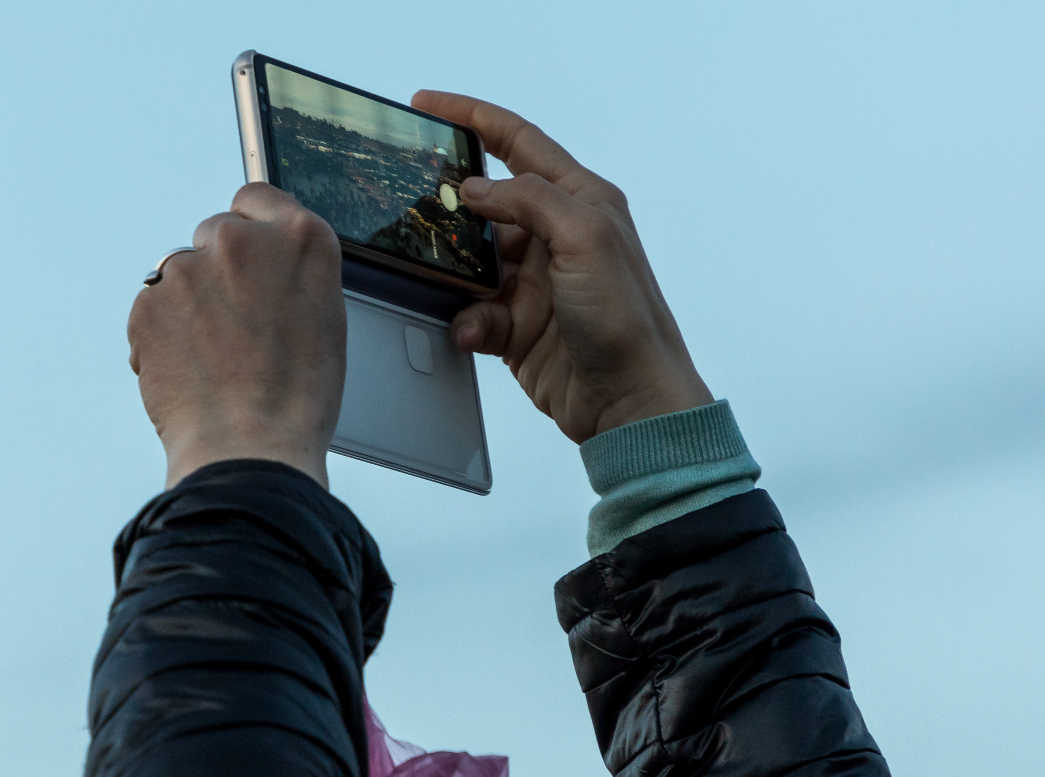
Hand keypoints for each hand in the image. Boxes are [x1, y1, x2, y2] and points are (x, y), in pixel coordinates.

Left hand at [128, 183, 345, 488]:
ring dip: (188, 305)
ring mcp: (189, 269)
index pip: (257, 198)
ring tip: (213, 359)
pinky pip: (151, 309)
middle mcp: (242, 242)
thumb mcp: (325, 320)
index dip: (250, 230)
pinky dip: (162, 335)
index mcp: (300, 240)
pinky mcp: (148, 302)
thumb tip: (266, 266)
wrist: (249, 449)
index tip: (246, 255)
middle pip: (214, 234)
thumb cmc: (296, 400)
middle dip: (217, 271)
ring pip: (179, 273)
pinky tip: (188, 370)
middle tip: (233, 326)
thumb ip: (293, 274)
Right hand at [413, 91, 713, 443]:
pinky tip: (472, 330)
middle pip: (487, 202)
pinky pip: (473, 310)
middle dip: (451, 205)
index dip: (472, 118)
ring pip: (472, 259)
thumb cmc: (626, 320)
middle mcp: (556, 236)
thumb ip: (530, 199)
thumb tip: (478, 187)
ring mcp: (534, 282)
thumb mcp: (585, 238)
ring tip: (438, 274)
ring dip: (455, 272)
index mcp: (580, 201)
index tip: (427, 106)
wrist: (629, 402)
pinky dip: (467, 319)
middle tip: (414, 201)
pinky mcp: (517, 324)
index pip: (518, 141)